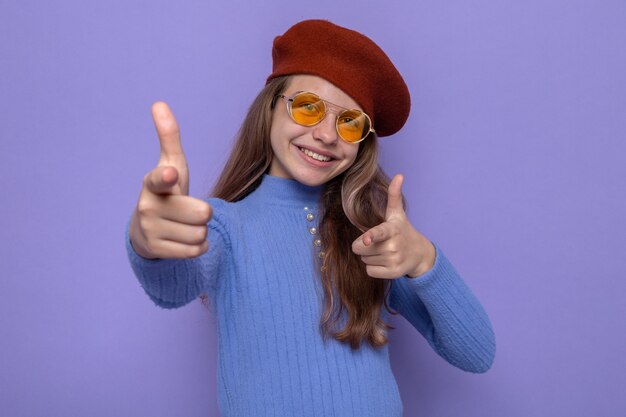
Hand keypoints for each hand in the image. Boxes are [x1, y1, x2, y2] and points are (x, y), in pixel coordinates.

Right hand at [129, 102, 211, 258]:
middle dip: (204, 214)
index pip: (160, 178)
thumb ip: (169, 137)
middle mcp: (148, 206)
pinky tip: (184, 239)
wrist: (147, 230)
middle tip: (190, 211)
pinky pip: (197, 251)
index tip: (170, 174)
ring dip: (200, 231)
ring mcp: (150, 230)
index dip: (167, 177)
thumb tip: (158, 103)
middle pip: (203, 213)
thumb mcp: (170, 165)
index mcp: (153, 182)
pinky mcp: (157, 251)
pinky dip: (198, 247)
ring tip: (185, 225)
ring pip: (201, 234)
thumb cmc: (167, 192)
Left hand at [351, 174, 435, 278]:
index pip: (378, 233)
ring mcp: (394, 260)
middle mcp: (393, 245)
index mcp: (391, 229)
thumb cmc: (402, 230)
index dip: (371, 236)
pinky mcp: (393, 273)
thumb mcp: (397, 213)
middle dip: (364, 246)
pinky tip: (384, 261)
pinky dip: (373, 268)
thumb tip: (399, 175)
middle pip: (360, 248)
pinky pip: (369, 271)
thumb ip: (394, 195)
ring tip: (383, 251)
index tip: (366, 239)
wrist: (419, 253)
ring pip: (364, 260)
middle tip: (378, 242)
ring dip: (369, 256)